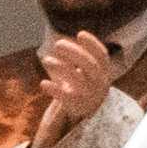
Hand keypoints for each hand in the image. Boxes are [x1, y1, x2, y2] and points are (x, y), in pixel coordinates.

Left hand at [36, 29, 116, 144]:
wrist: (89, 113)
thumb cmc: (84, 86)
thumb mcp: (86, 72)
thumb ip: (78, 58)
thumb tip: (62, 38)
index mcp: (103, 72)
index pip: (102, 55)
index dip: (93, 44)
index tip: (80, 33)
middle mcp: (99, 82)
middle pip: (91, 65)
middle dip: (75, 53)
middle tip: (58, 43)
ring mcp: (89, 95)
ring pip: (79, 80)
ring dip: (62, 68)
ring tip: (45, 59)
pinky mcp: (77, 106)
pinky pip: (67, 98)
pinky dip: (55, 90)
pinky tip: (43, 83)